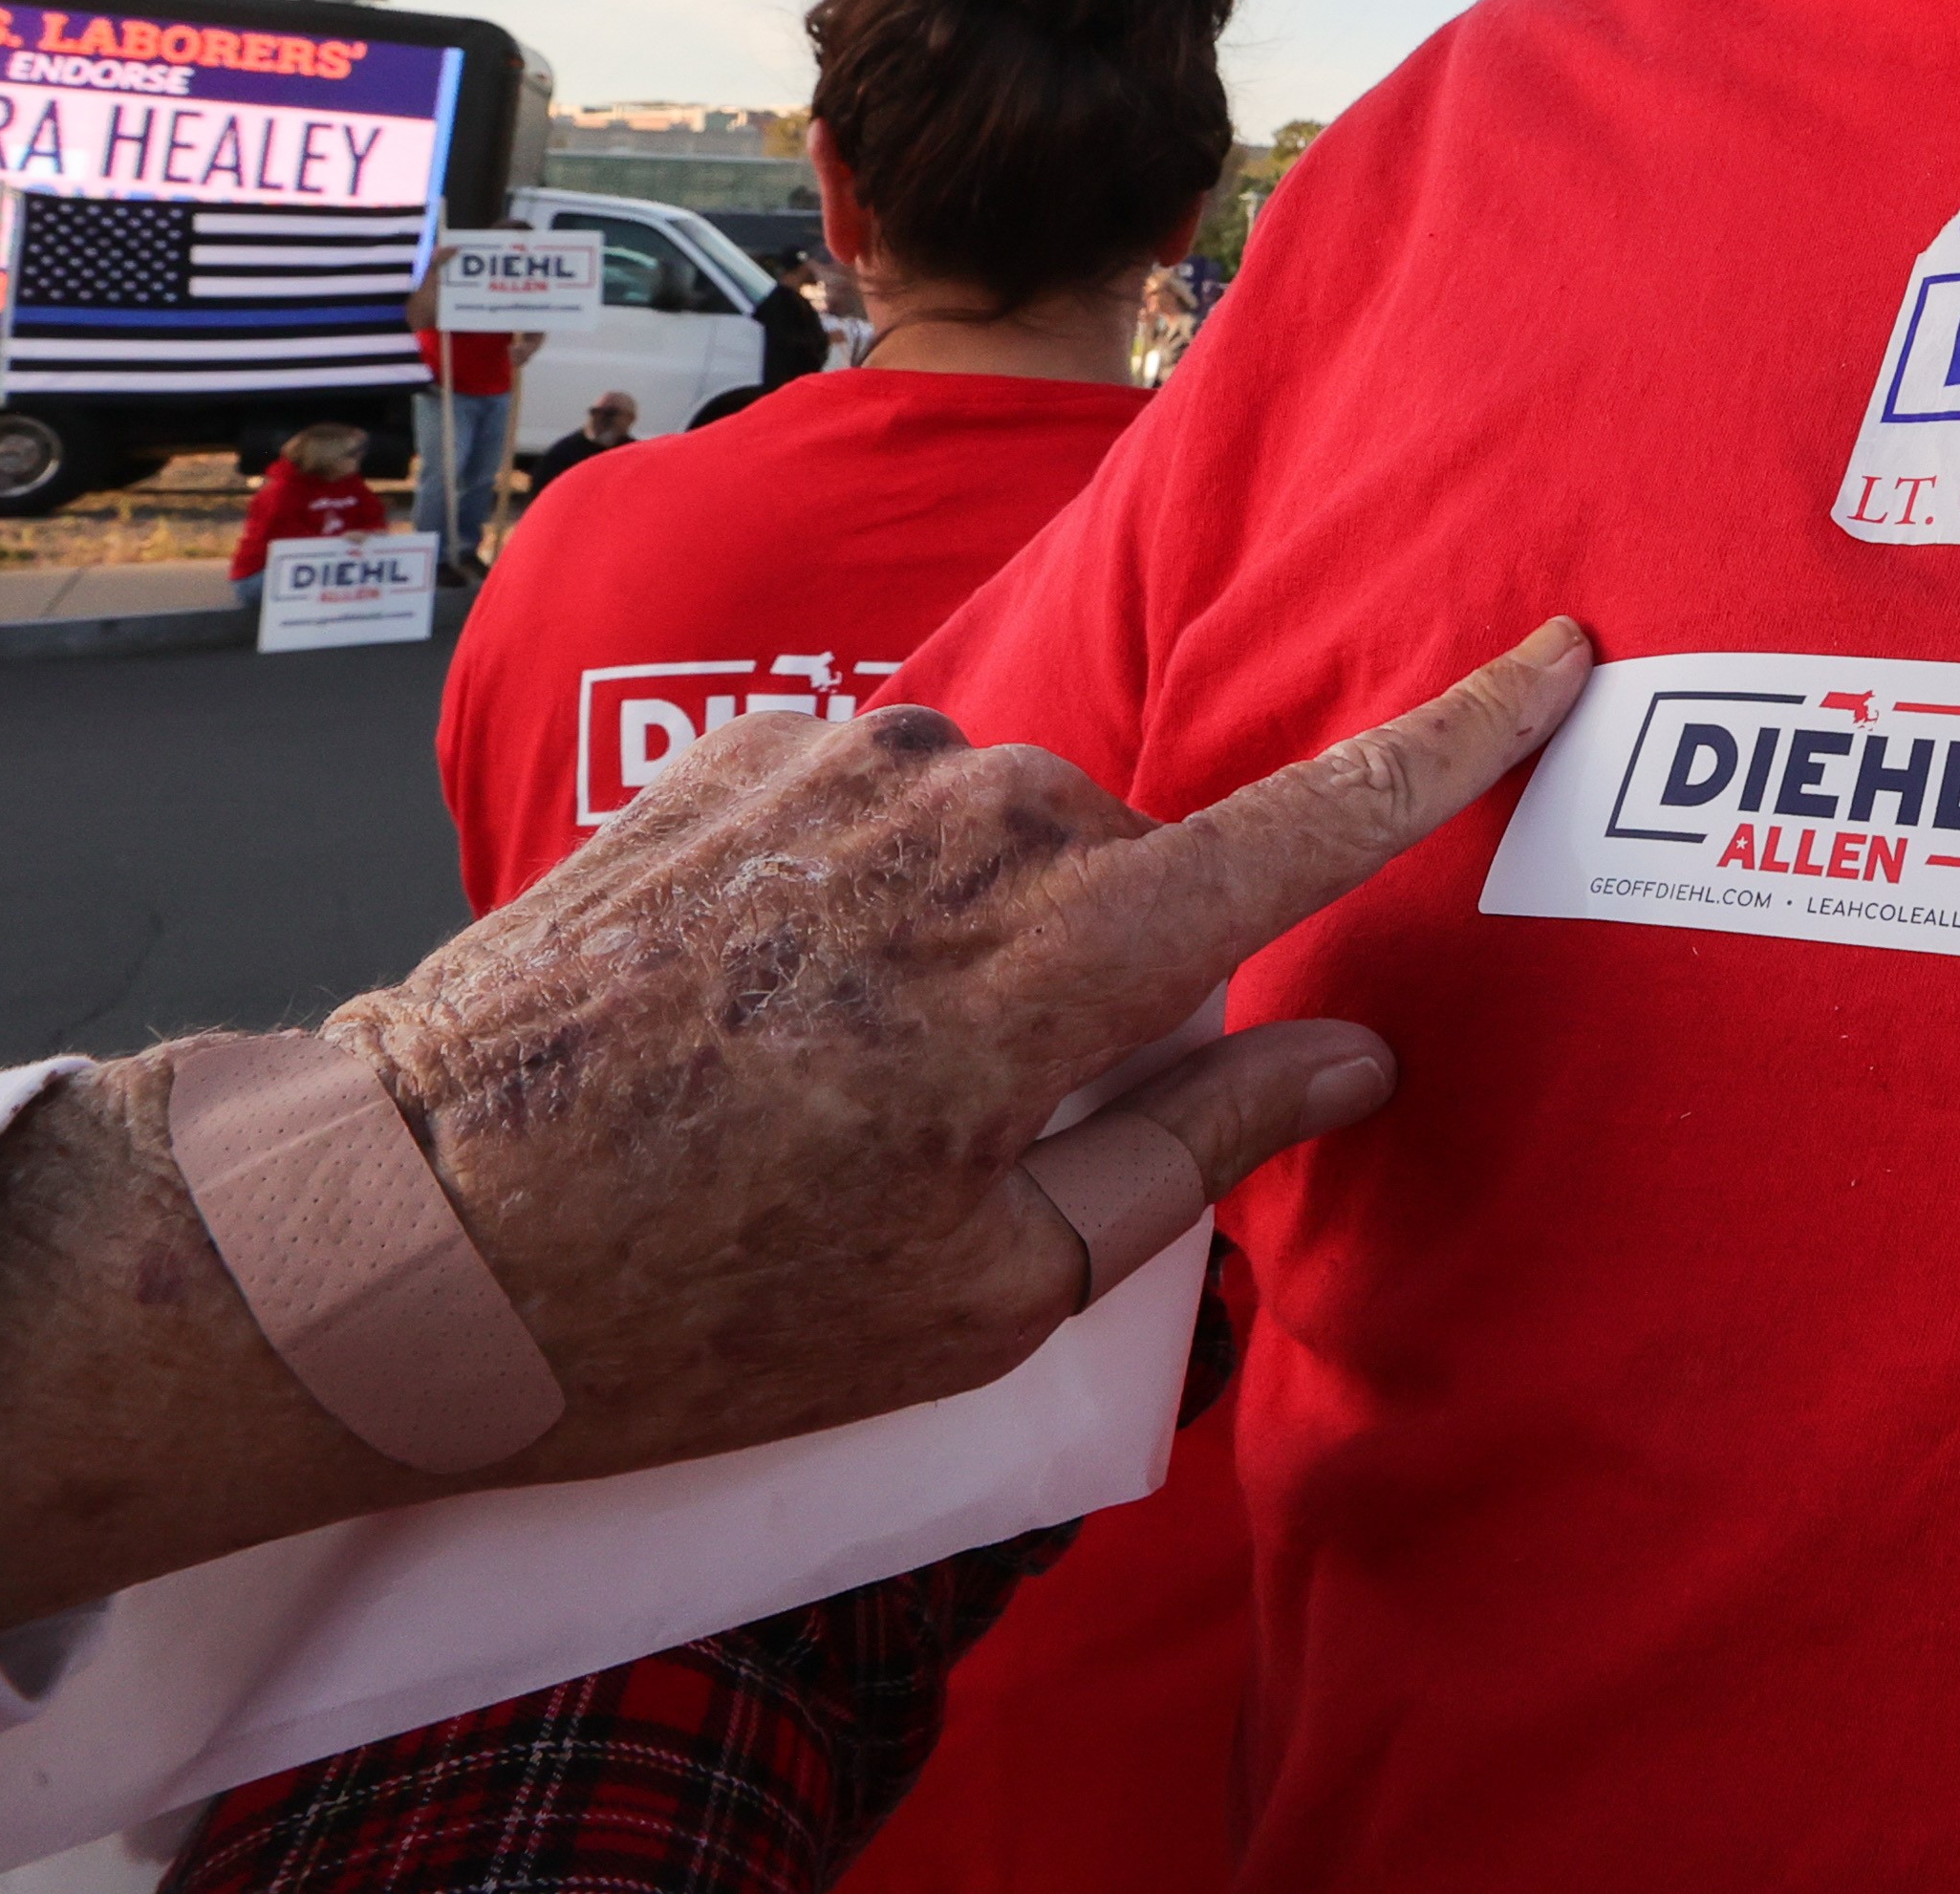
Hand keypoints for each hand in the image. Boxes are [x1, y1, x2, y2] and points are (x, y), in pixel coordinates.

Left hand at [0, 617, 1594, 1627]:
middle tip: (970, 1120)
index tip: (1557, 654)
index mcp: (1046, 966)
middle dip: (1108, 963)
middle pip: (1135, 858)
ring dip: (978, 920)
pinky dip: (867, 883)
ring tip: (832, 1068)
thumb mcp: (974, 1297)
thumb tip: (1353, 1057)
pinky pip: (885, 794)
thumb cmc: (699, 1306)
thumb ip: (1191, 1155)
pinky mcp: (737, 751)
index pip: (1302, 835)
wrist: (401, 1235)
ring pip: (1006, 822)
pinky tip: (761, 1000)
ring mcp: (839, 766)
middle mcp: (962, 823)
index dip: (1448, 745)